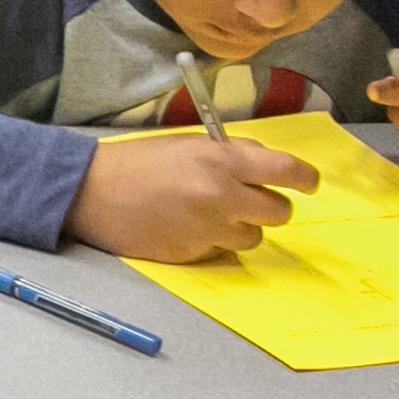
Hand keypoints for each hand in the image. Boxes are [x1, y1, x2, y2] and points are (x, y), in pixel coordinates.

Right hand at [66, 132, 319, 260]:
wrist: (90, 191)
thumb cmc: (139, 163)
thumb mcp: (189, 145)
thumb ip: (231, 155)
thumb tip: (268, 168)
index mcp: (222, 160)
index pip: (288, 172)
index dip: (305, 179)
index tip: (307, 183)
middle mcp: (221, 195)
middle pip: (279, 211)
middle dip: (267, 206)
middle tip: (246, 200)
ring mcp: (208, 228)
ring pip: (253, 237)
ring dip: (239, 227)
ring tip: (207, 215)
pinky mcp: (194, 254)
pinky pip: (223, 252)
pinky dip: (212, 242)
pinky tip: (186, 227)